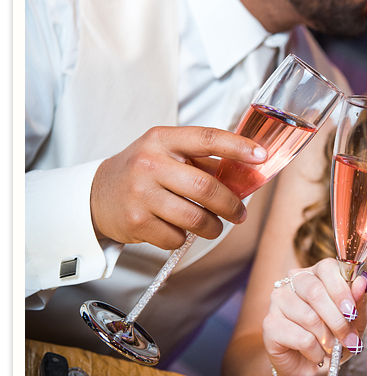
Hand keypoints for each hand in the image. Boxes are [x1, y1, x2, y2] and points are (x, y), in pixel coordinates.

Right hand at [90, 126, 266, 249]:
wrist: (95, 194)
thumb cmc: (142, 171)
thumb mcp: (165, 152)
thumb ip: (201, 159)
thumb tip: (245, 173)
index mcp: (163, 139)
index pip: (207, 138)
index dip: (237, 147)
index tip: (261, 156)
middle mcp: (151, 163)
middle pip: (206, 187)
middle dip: (231, 205)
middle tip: (240, 213)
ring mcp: (141, 193)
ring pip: (195, 218)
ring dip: (213, 227)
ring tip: (215, 226)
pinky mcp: (136, 221)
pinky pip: (176, 237)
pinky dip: (185, 237)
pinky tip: (179, 229)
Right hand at [263, 257, 366, 375]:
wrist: (309, 369)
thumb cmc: (331, 339)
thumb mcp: (354, 322)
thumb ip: (358, 302)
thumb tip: (362, 282)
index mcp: (315, 273)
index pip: (327, 267)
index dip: (342, 290)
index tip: (352, 313)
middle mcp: (293, 281)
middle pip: (316, 292)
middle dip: (337, 320)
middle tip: (348, 339)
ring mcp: (278, 300)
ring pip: (309, 317)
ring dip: (327, 338)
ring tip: (331, 348)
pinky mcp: (269, 324)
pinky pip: (301, 337)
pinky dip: (315, 351)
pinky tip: (315, 354)